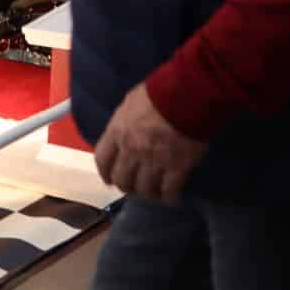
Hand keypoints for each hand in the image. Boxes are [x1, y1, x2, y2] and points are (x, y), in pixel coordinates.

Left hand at [93, 83, 207, 203]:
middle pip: (122, 180)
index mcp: (117, 132)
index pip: (102, 160)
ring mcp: (154, 161)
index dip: (105, 173)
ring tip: (154, 192)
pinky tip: (171, 197)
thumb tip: (123, 129)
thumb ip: (124, 120)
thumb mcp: (131, 102)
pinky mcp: (177, 168)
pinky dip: (169, 197)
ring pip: (145, 189)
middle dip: (127, 186)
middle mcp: (131, 150)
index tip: (109, 179)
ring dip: (148, 193)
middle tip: (134, 187)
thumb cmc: (159, 92)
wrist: (187, 96)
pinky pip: (169, 191)